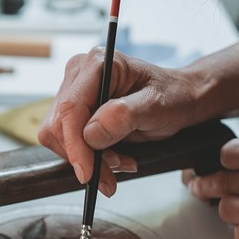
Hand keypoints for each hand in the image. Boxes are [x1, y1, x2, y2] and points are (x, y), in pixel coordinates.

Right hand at [38, 48, 204, 195]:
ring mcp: (74, 92)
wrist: (180, 100)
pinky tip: (113, 157)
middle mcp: (79, 74)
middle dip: (83, 156)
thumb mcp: (156, 105)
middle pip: (58, 125)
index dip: (75, 145)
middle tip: (112, 175)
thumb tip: (91, 133)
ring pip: (59, 137)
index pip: (71, 108)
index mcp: (97, 64)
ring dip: (88, 159)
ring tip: (120, 163)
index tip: (87, 173)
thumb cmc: (173, 97)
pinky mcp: (76, 112)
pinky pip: (68, 142)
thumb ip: (124, 115)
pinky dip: (89, 158)